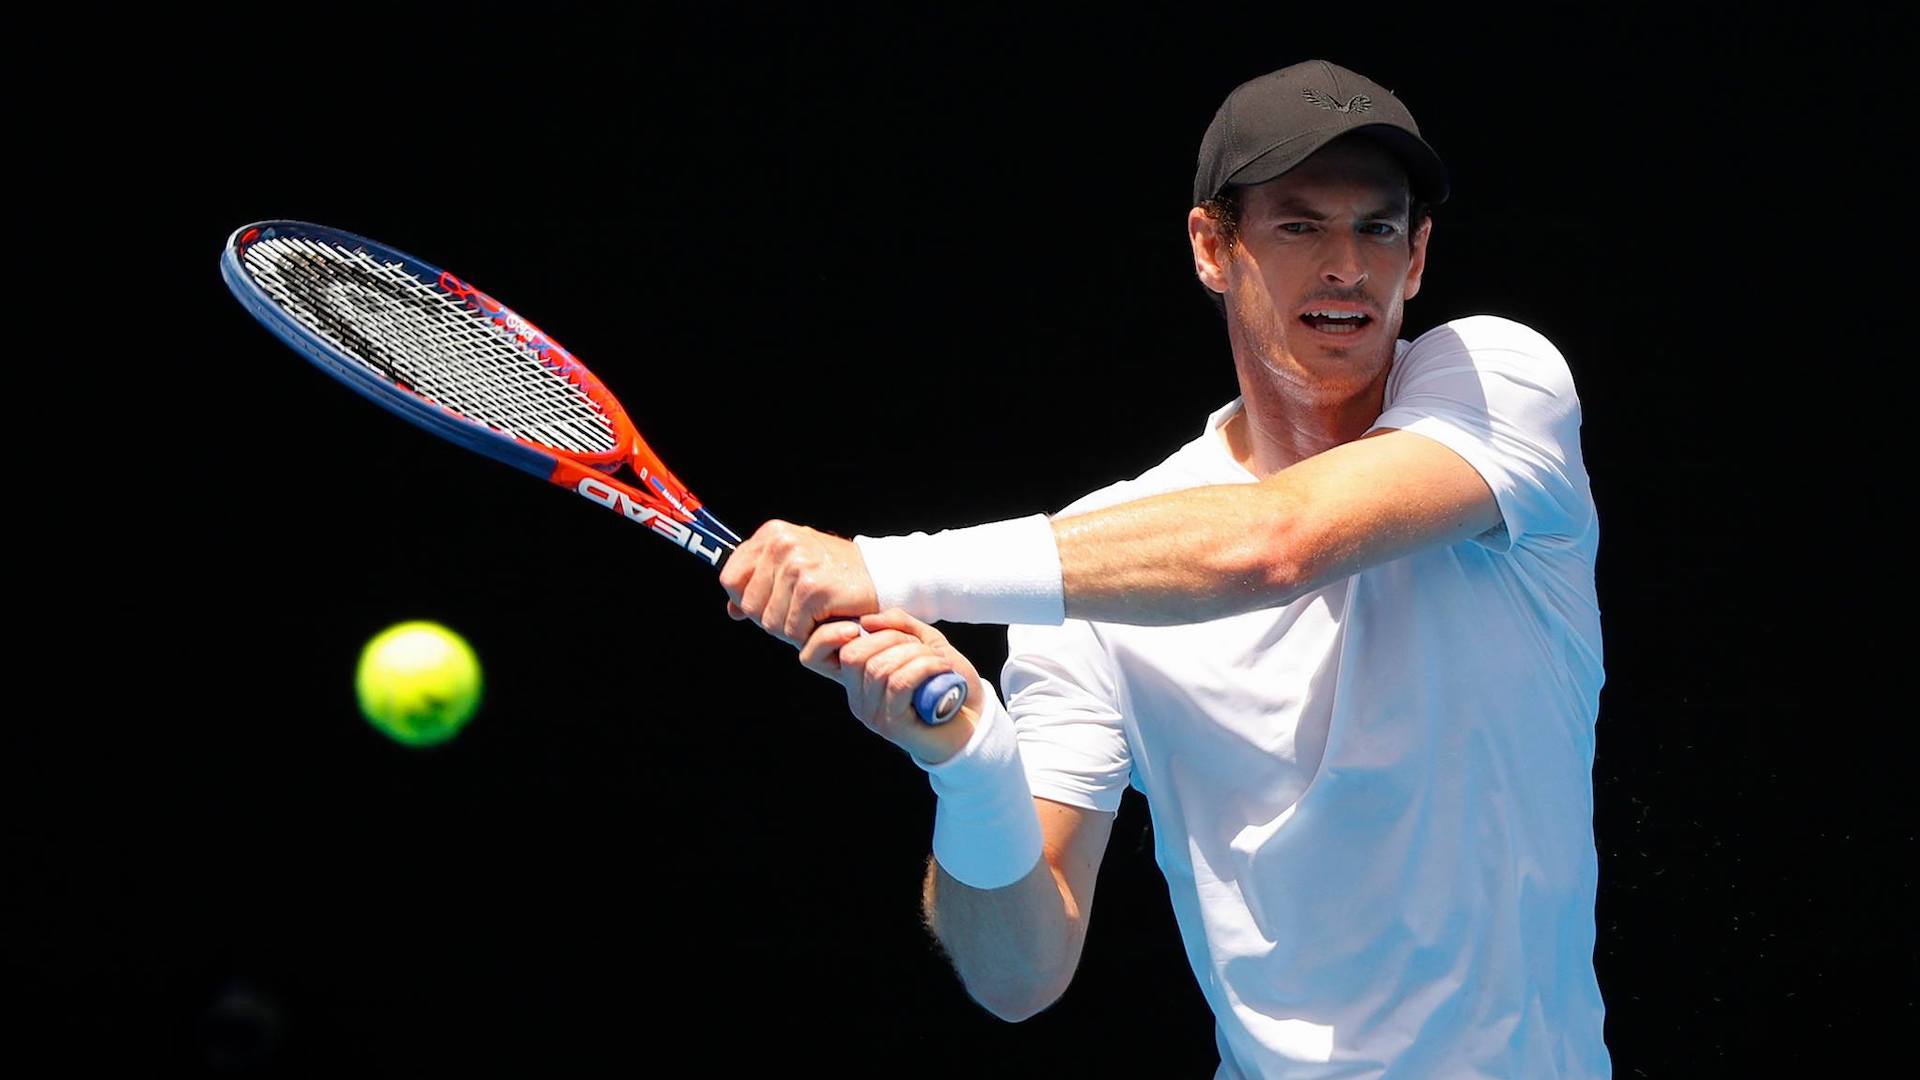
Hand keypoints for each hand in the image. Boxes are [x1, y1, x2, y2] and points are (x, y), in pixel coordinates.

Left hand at [719, 520, 879, 647]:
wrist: (883, 576)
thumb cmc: (836, 575)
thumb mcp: (794, 567)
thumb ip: (759, 584)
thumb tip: (732, 610)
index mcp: (772, 534)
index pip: (730, 579)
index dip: (746, 600)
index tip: (772, 603)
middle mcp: (782, 544)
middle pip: (749, 605)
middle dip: (772, 618)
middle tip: (801, 613)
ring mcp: (798, 566)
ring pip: (770, 622)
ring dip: (792, 629)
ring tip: (814, 615)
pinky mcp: (814, 589)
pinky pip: (793, 630)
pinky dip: (809, 635)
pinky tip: (826, 620)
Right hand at [798, 609, 981, 764]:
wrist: (975, 721)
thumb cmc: (947, 681)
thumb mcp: (924, 642)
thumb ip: (899, 625)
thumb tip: (867, 620)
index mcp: (858, 678)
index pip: (830, 652)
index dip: (844, 633)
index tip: (879, 627)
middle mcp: (858, 699)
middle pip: (856, 655)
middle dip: (894, 639)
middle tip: (923, 647)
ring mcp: (872, 714)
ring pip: (881, 667)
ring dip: (916, 654)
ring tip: (938, 661)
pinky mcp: (892, 725)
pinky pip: (900, 682)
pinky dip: (924, 666)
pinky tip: (942, 668)